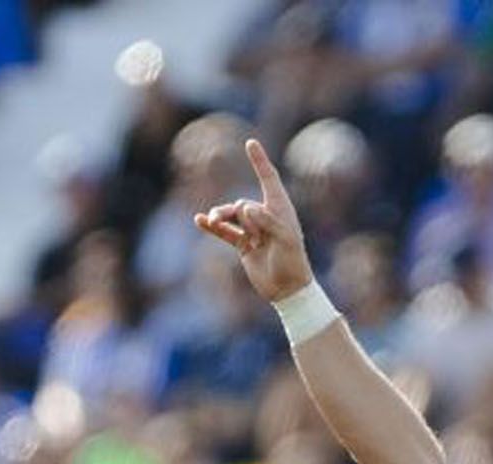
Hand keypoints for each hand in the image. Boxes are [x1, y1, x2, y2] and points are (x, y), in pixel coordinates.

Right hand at [195, 138, 314, 302]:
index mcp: (281, 210)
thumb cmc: (293, 263)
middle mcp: (266, 217)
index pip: (269, 179)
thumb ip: (267, 221)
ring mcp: (253, 230)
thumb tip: (245, 207)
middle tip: (256, 238)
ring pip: (230, 215)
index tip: (251, 143)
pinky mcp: (243, 244)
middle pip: (243, 204)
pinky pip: (224, 231)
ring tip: (213, 221)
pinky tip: (199, 221)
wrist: (287, 290)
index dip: (259, 161)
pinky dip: (212, 226)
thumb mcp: (285, 240)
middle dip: (240, 215)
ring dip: (220, 217)